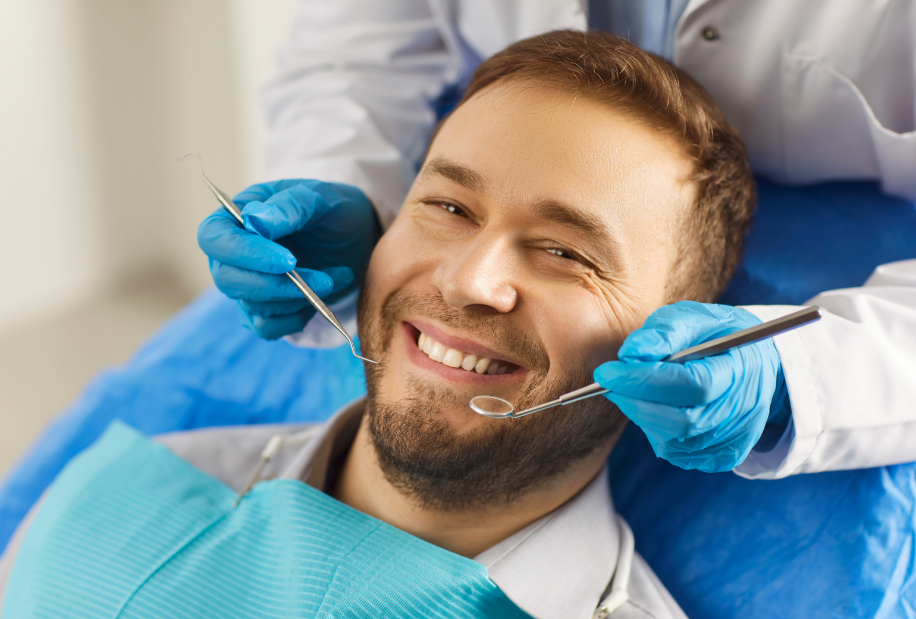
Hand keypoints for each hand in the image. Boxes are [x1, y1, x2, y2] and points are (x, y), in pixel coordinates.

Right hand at [198, 179, 379, 339]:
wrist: (356, 238)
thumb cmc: (334, 210)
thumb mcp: (321, 199)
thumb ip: (290, 205)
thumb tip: (255, 220)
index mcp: (236, 216)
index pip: (214, 238)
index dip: (245, 253)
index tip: (289, 260)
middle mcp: (233, 253)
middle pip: (227, 279)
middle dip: (275, 285)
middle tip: (323, 281)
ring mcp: (247, 284)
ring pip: (252, 306)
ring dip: (299, 298)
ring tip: (335, 277)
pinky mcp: (265, 309)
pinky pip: (267, 328)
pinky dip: (297, 318)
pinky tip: (321, 298)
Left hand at [593, 301, 788, 472]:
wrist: (755, 365)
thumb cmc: (717, 337)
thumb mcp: (695, 318)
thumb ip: (664, 332)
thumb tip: (629, 354)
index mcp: (741, 370)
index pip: (692, 384)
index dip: (644, 381)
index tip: (605, 372)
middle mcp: (743, 411)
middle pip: (681, 421)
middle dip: (635, 402)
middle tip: (610, 383)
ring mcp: (735, 439)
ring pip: (673, 440)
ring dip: (643, 415)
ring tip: (635, 390)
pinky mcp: (723, 457)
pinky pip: (677, 452)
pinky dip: (656, 431)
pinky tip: (656, 407)